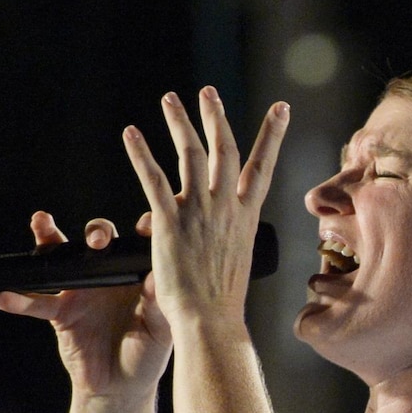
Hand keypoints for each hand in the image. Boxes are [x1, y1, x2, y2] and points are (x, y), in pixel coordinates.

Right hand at [0, 212, 172, 403]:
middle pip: (97, 241)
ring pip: (61, 258)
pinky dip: (19, 300)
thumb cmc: (147, 356)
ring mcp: (81, 291)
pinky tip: (4, 296)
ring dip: (47, 238)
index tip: (147, 224)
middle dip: (97, 232)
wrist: (120, 388)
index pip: (139, 245)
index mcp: (135, 276)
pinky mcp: (61, 313)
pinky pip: (37, 303)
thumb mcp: (160, 332)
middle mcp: (107, 276)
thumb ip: (156, 306)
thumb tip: (155, 279)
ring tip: (39, 221)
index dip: (144, 229)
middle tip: (97, 240)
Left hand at [121, 88, 287, 327]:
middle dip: (216, 117)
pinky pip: (153, 179)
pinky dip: (141, 154)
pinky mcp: (171, 222)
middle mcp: (226, 208)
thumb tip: (219, 233)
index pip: (262, 167)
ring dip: (180, 122)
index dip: (272, 135)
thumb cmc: (222, 303)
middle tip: (208, 92)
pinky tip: (131, 134)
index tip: (281, 109)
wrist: (210, 320)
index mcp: (246, 218)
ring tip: (170, 99)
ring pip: (191, 154)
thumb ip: (226, 238)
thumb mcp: (235, 262)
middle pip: (224, 150)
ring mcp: (200, 212)